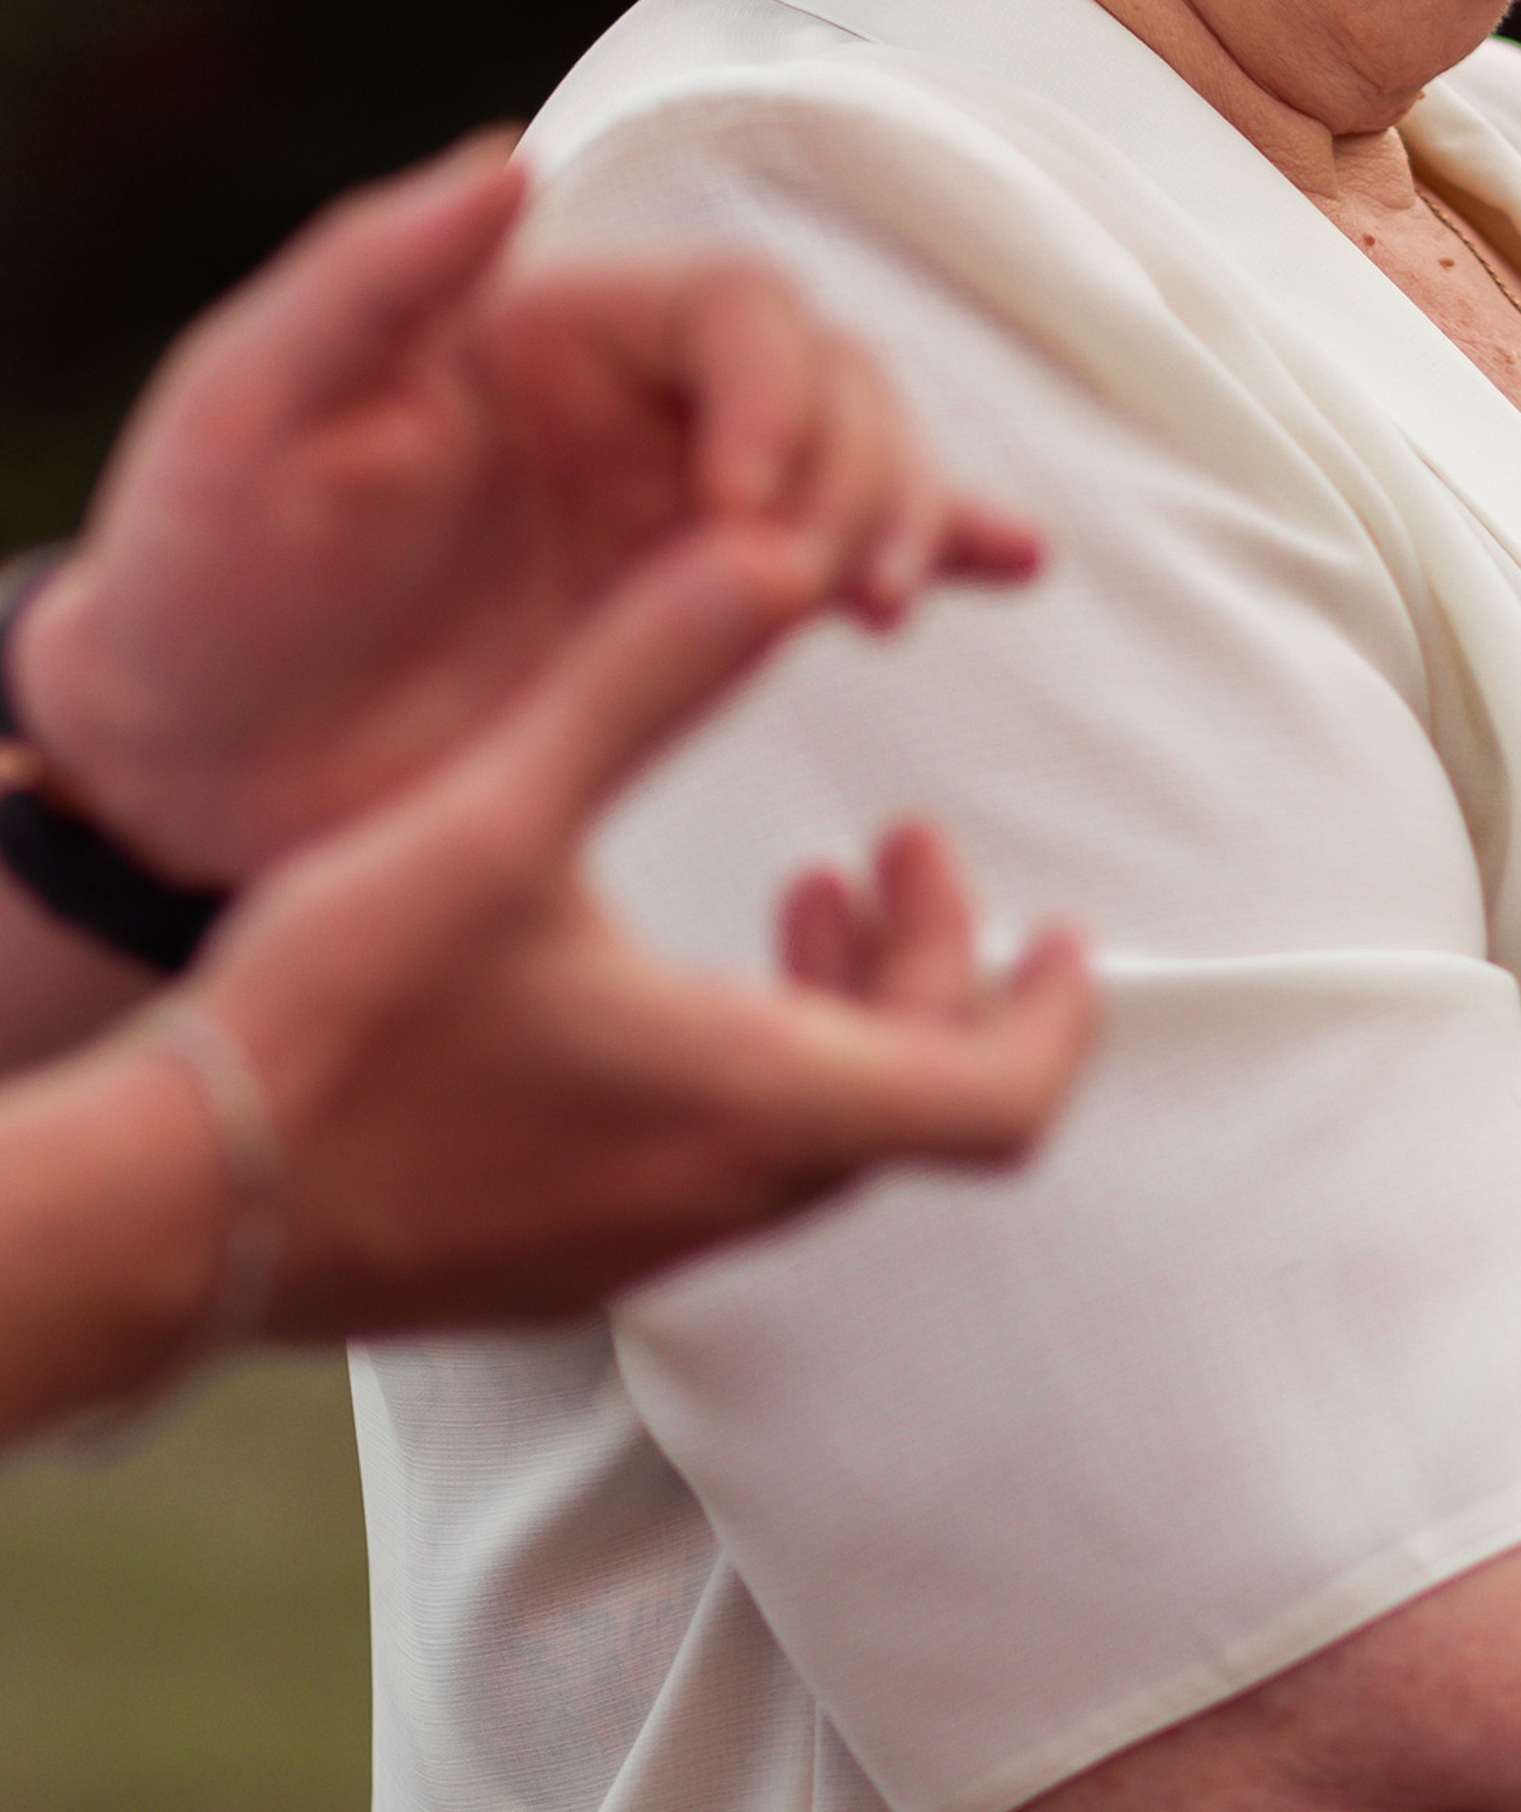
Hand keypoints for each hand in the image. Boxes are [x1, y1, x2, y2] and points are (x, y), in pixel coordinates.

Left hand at [9, 137, 1038, 882]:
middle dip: (861, 472)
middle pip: (833, 378)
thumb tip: (513, 155)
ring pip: (863, 464)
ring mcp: (679, 510)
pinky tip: (1013, 564)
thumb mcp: (246, 407)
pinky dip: (946, 546)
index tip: (734, 517)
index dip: (771, 396)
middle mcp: (635, 402)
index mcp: (548, 327)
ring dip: (908, 518)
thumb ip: (371, 275)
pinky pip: (846, 555)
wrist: (200, 761)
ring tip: (877, 609)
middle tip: (816, 593)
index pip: (737, 308)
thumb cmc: (202, 567)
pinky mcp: (699, 616)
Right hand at [178, 517, 1093, 1337]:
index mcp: (752, 1101)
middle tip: (899, 854)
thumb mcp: (503, 811)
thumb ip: (646, 676)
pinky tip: (656, 983)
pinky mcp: (558, 1264)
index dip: (1058, 1015)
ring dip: (844, 1013)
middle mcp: (721, 1201)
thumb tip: (773, 547)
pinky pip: (719, 1172)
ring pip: (816, 1136)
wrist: (167, 1212)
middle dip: (936, 969)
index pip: (999, 1098)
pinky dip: (754, 1067)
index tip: (1062, 928)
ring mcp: (637, 1250)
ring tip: (808, 896)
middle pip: (915, 1104)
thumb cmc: (338, 1019)